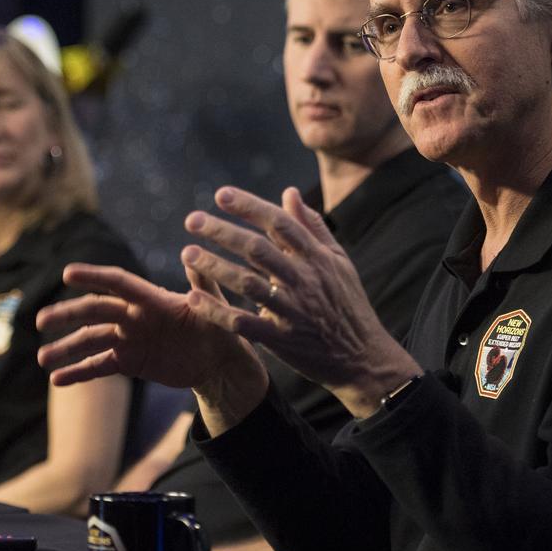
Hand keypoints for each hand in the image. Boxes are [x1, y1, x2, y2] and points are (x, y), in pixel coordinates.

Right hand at [37, 264, 268, 432]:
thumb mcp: (216, 308)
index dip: (95, 278)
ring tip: (42, 359)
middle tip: (41, 320)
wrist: (219, 362)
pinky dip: (79, 372)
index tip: (68, 274)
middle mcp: (134, 315)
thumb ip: (202, 285)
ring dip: (66, 348)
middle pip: (95, 312)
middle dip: (68, 314)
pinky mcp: (128, 361)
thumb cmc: (220, 328)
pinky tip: (58, 380)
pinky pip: (99, 366)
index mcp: (152, 298)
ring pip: (91, 341)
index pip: (118, 283)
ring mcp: (128, 338)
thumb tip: (196, 258)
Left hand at [181, 186, 420, 416]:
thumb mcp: (338, 262)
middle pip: (258, 249)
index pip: (280, 224)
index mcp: (318, 258)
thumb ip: (312, 226)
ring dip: (215, 267)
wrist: (364, 358)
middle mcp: (305, 281)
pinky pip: (244, 323)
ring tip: (187, 253)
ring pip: (248, 284)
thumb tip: (290, 192)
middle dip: (223, 232)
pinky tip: (194, 298)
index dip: (250, 206)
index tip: (221, 194)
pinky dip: (218, 311)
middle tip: (192, 219)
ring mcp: (293, 311)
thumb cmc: (348, 305)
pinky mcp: (282, 340)